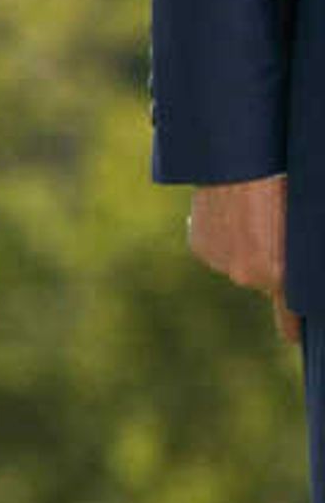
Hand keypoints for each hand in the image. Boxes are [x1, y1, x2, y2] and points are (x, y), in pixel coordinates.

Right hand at [188, 174, 297, 347]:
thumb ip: (299, 262)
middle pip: (261, 279)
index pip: (289, 316)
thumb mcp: (302, 228)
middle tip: (271, 230)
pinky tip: (228, 214)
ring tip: (248, 215)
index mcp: (277, 276)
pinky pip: (216, 249)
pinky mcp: (200, 247)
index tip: (296, 337)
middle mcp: (246, 278)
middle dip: (267, 263)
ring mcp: (219, 263)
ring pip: (237, 263)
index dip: (293, 327)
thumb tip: (296, 273)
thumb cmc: (281, 190)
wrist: (235, 165)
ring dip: (243, 248)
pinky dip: (221, 237)